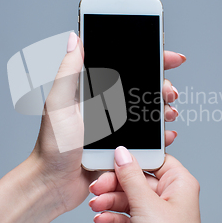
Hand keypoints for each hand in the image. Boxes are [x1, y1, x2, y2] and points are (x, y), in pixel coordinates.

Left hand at [30, 32, 186, 213]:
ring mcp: (115, 126)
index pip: (124, 66)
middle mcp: (106, 105)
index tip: (168, 56)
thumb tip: (74, 38)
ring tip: (168, 113)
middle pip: (142, 88)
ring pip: (148, 112)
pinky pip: (147, 137)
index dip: (148, 59)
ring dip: (164, 109)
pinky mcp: (122, 146)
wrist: (54, 184)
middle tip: (169, 92)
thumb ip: (69, 71)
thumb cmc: (52, 146)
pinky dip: (160, 135)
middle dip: (162, 86)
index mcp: (91, 91)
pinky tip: (166, 134)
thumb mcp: (59, 102)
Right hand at [89, 147, 202, 222]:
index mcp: (178, 183)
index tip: (112, 160)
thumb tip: (122, 153)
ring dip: (109, 202)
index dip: (132, 159)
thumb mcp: (146, 203)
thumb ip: (131, 176)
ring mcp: (157, 215)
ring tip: (96, 206)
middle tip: (97, 187)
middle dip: (114, 185)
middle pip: (136, 181)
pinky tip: (101, 220)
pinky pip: (126, 219)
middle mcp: (169, 197)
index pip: (153, 160)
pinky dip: (112, 218)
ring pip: (128, 200)